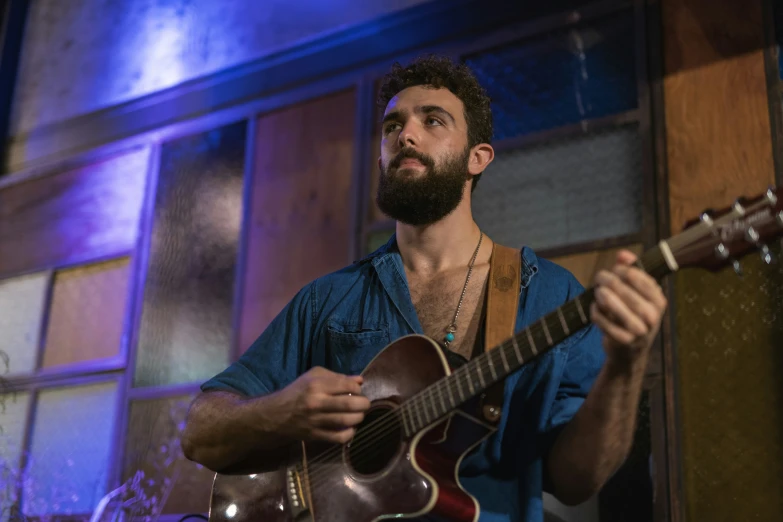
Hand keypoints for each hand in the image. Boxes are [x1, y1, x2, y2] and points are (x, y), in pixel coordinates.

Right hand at [277, 366, 369, 443]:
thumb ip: (337, 376)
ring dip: (359, 418)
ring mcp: (316, 421)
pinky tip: (350, 428)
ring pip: (346, 421)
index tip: (357, 390)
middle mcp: (317, 402)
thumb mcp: (314, 376)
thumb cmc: (298, 391)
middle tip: (364, 404)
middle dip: (364, 404)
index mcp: (316, 385)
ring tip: (359, 414)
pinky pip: (338, 438)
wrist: (276, 414)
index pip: (347, 385)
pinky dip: (349, 434)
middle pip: (350, 404)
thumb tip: (360, 380)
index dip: (357, 388)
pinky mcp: (315, 435)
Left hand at [590, 250, 667, 365]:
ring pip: (621, 312)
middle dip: (612, 282)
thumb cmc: (632, 314)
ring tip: (597, 291)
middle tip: (599, 277)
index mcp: (659, 301)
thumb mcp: (636, 292)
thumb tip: (622, 254)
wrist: (629, 350)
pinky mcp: (624, 342)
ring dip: (606, 298)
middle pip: (631, 296)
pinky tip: (594, 307)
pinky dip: (598, 315)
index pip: (645, 282)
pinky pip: (608, 326)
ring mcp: (640, 332)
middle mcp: (653, 317)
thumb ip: (630, 270)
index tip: (615, 268)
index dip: (627, 272)